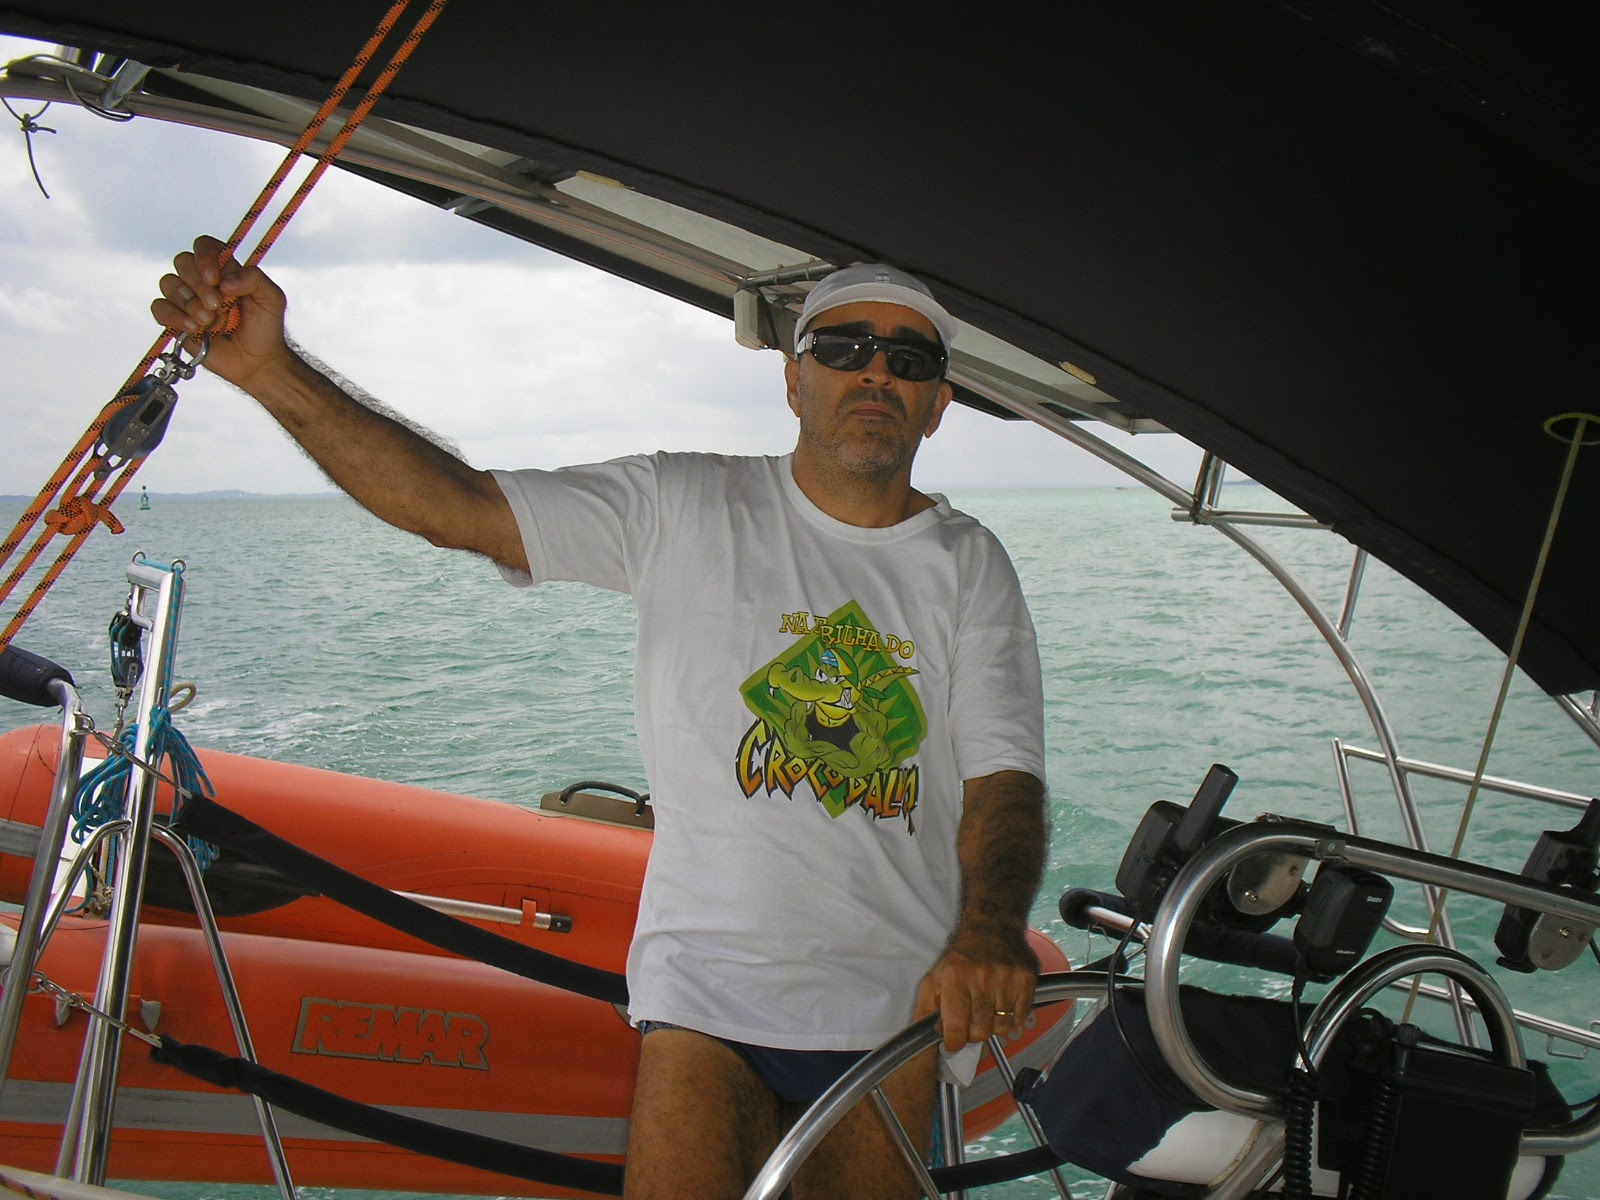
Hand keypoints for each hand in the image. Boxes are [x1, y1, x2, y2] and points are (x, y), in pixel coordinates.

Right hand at [151, 235, 290, 387]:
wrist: (256, 362)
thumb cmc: (265, 328)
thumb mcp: (272, 299)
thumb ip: (255, 279)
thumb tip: (225, 281)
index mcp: (224, 269)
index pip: (205, 245)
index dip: (204, 256)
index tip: (215, 279)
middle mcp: (202, 280)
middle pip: (183, 262)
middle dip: (198, 284)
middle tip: (217, 305)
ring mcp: (186, 299)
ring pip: (169, 283)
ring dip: (189, 302)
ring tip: (208, 320)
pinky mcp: (174, 319)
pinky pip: (159, 307)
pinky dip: (173, 316)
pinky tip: (193, 328)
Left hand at [913, 926, 1039, 1053]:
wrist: (992, 926)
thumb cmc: (961, 956)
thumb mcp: (934, 978)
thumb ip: (926, 1009)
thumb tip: (928, 1037)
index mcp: (955, 977)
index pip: (956, 1026)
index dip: (954, 1042)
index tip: (953, 1042)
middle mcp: (982, 977)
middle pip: (981, 1031)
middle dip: (973, 1033)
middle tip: (971, 1022)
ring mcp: (1007, 978)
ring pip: (1002, 1028)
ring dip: (993, 1025)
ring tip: (988, 1009)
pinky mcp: (1026, 980)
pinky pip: (1020, 1018)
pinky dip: (1011, 1018)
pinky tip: (1003, 1003)